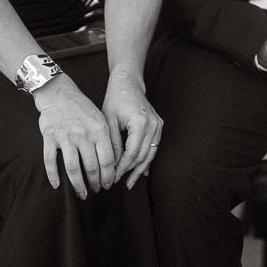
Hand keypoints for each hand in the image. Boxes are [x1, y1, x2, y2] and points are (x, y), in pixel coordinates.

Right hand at [33, 74, 116, 199]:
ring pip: (72, 168)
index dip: (108, 175)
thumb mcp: (100, 119)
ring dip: (78, 185)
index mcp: (99, 130)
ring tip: (82, 193)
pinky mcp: (50, 137)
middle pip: (91, 166)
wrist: (59, 94)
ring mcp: (65, 136)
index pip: (107, 159)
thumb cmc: (82, 108)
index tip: (108, 184)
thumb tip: (113, 163)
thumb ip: (106, 139)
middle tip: (97, 191)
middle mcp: (83, 134)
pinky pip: (50, 161)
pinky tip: (57, 185)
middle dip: (95, 182)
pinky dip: (53, 175)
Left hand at [101, 69, 162, 189]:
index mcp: (140, 123)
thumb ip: (113, 144)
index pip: (132, 153)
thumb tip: (112, 166)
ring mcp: (158, 125)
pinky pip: (153, 147)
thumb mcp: (108, 122)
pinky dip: (146, 159)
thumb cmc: (115, 99)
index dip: (122, 168)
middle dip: (131, 171)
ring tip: (130, 182)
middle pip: (143, 156)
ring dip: (140, 169)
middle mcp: (153, 125)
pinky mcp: (158, 126)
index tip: (112, 177)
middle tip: (119, 182)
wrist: (128, 84)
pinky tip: (141, 171)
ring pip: (150, 153)